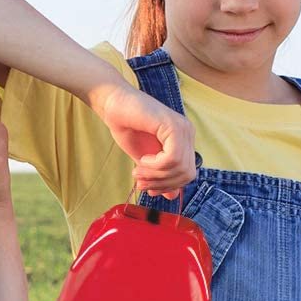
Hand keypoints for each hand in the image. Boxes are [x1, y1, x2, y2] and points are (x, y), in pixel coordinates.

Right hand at [94, 83, 196, 198]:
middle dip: (162, 184)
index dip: (168, 186)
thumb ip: (159, 174)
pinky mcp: (173, 126)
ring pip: (180, 168)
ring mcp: (183, 128)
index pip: (187, 174)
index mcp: (183, 140)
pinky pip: (172, 158)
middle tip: (141, 182)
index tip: (148, 187)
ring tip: (138, 170)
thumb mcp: (145, 159)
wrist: (113, 104)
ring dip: (156, 176)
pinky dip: (156, 166)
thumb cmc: (126, 126)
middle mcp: (187, 132)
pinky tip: (143, 159)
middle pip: (187, 174)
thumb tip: (172, 196)